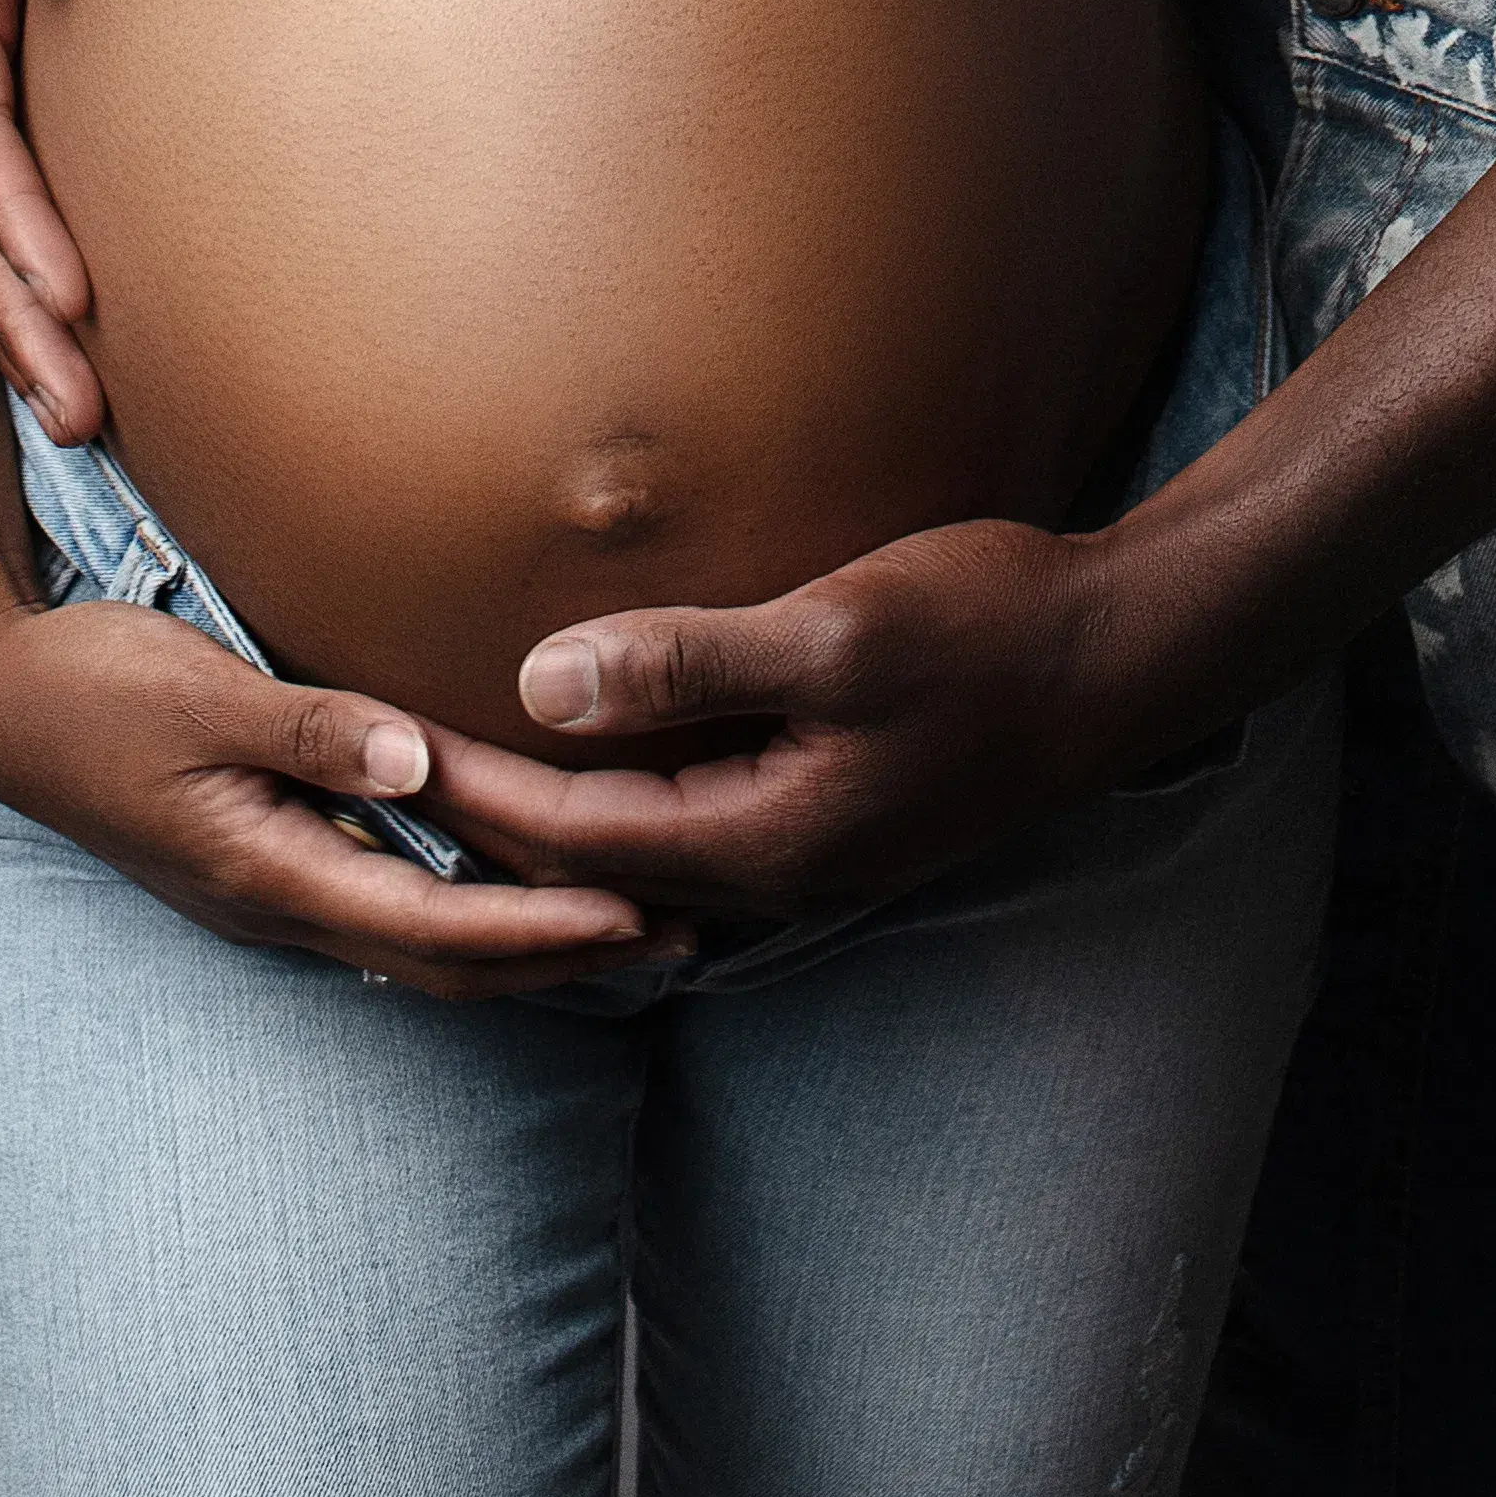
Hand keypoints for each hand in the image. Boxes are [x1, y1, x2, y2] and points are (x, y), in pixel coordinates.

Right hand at [0, 590, 692, 1001]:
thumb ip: (310, 727)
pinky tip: (505, 873)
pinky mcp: (259, 854)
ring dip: (522, 939)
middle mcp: (277, 899)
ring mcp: (266, 883)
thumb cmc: (92, 685)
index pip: (436, 924)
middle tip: (680, 933)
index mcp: (267, 869)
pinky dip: (463, 904)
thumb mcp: (204, 691)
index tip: (640, 917)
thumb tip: (414, 761)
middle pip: (444, 960)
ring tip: (624, 918)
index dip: (542, 929)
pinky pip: (386, 904)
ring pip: (418, 942)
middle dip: (562, 956)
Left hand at [409, 514, 1200, 919]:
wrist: (1120, 658)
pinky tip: (590, 753)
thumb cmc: (988, 628)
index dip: (466, 789)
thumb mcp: (836, 629)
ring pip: (637, 849)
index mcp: (765, 840)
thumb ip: (690, 661)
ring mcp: (808, 849)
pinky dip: (616, 795)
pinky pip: (689, 820)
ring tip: (453, 768)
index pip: (569, 834)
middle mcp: (776, 868)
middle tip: (379, 766)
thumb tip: (545, 682)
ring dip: (545, 814)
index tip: (375, 744)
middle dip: (483, 819)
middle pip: (589, 863)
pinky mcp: (830, 813)